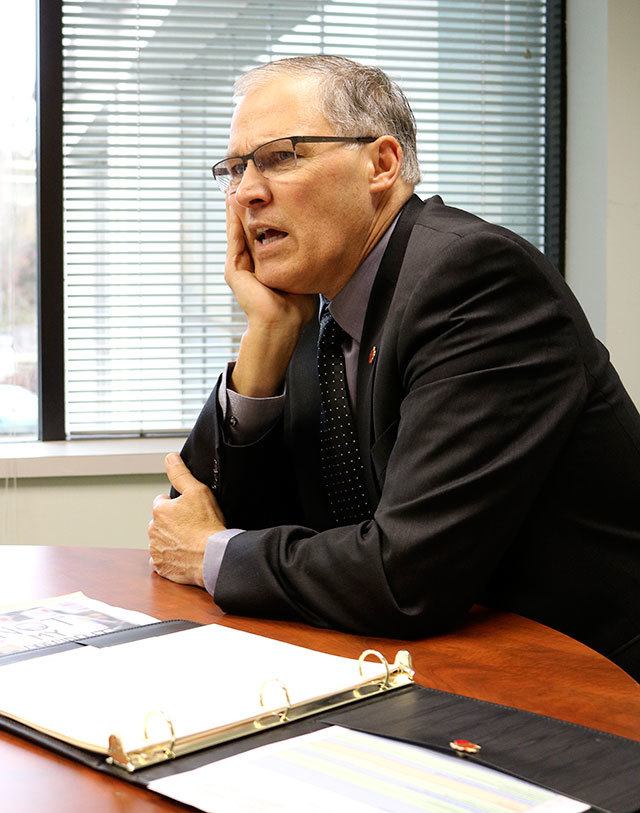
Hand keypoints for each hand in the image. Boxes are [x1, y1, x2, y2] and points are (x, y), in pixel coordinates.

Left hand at [148, 453, 225, 586]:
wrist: (212, 556)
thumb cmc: (207, 524)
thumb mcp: (197, 491)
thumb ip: (180, 473)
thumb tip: (169, 458)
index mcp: (159, 511)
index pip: (162, 501)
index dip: (177, 503)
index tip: (189, 510)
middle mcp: (153, 530)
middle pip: (161, 521)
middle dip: (172, 522)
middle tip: (192, 525)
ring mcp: (156, 550)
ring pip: (160, 540)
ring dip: (171, 539)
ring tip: (191, 540)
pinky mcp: (161, 567)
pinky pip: (161, 560)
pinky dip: (169, 557)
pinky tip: (183, 554)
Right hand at [225, 200, 316, 330]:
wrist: (282, 325)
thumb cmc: (296, 308)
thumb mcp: (302, 275)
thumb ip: (303, 260)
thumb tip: (318, 246)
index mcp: (264, 267)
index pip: (262, 235)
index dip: (264, 215)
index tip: (268, 196)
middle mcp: (250, 265)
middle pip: (247, 229)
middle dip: (248, 207)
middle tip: (247, 183)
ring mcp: (240, 268)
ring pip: (238, 232)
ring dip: (237, 210)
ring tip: (236, 187)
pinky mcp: (234, 271)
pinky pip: (234, 240)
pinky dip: (233, 222)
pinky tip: (233, 204)